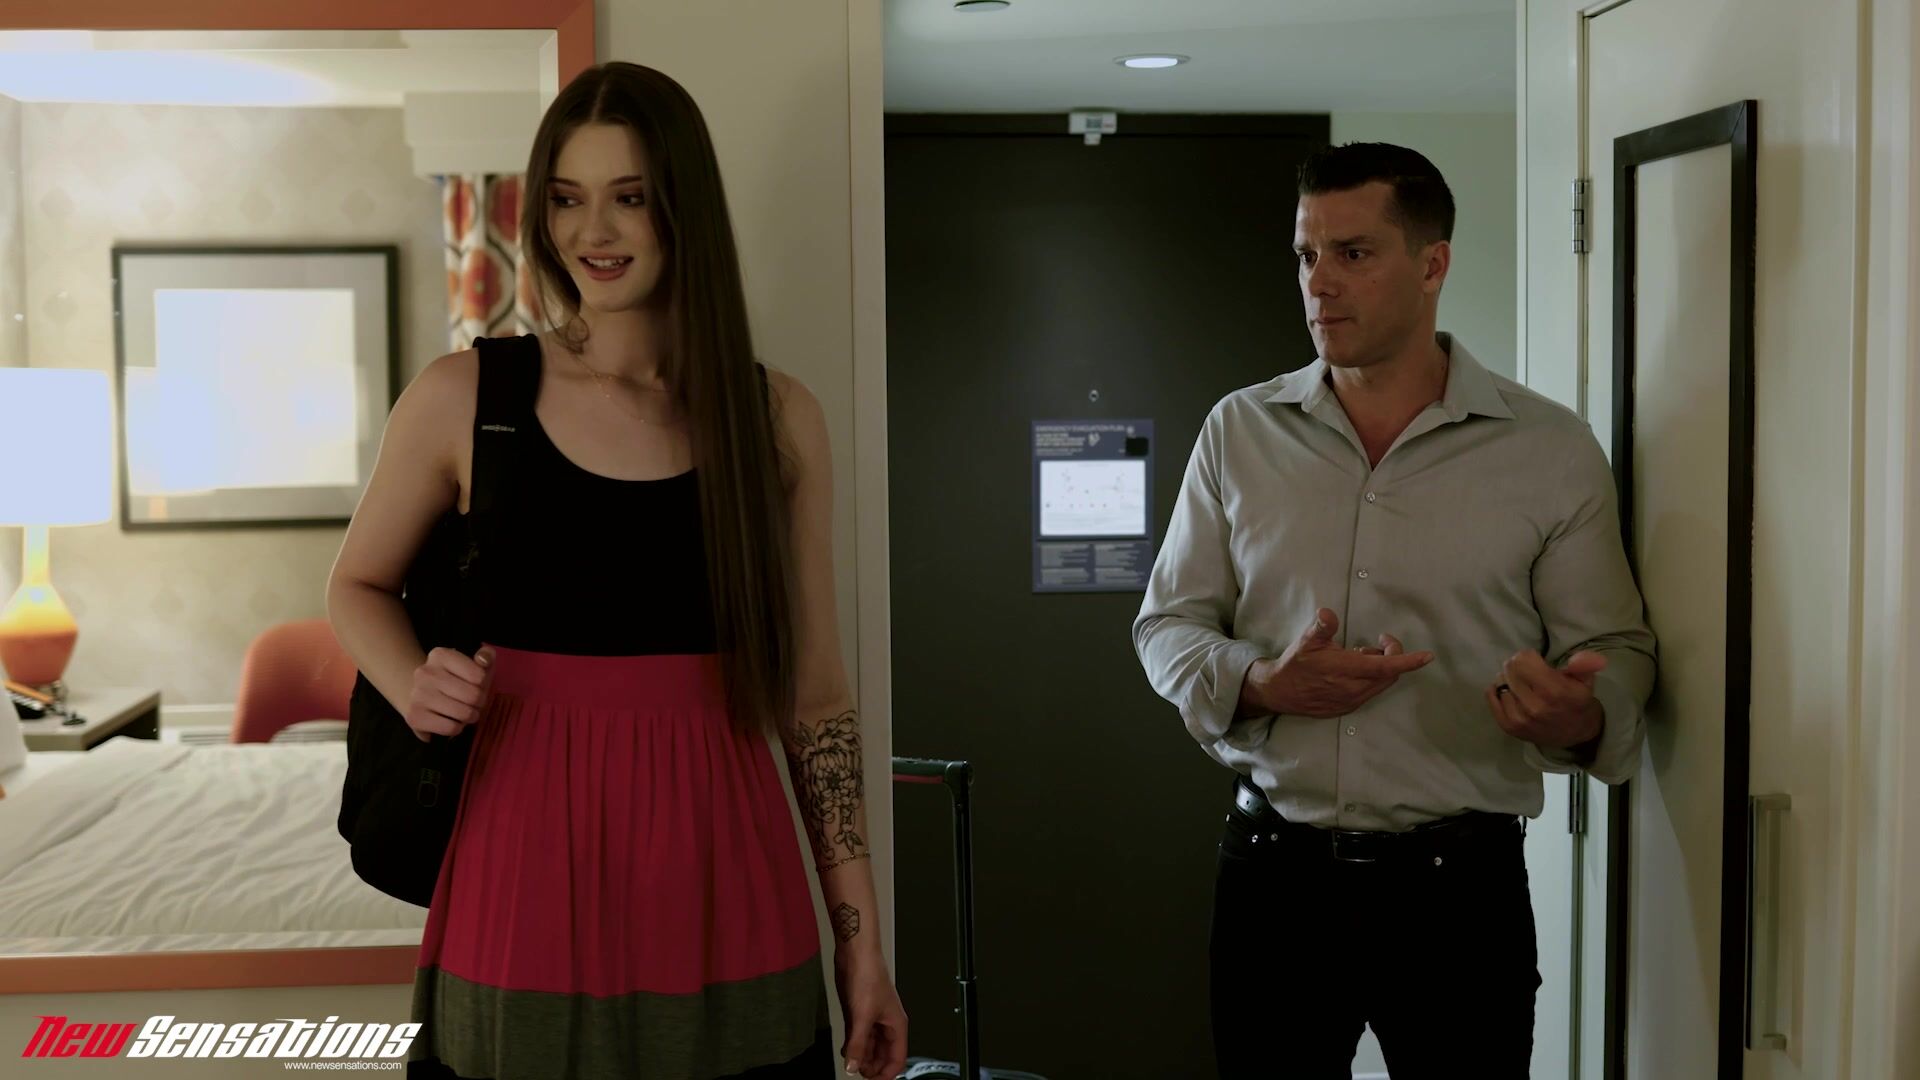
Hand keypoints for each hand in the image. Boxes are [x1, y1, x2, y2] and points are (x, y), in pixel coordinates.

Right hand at [404, 646, 494, 741]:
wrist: (418, 695)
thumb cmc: (455, 679)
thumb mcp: (473, 664)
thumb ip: (486, 657)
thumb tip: (484, 660)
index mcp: (440, 655)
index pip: (479, 676)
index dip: (483, 684)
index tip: (475, 685)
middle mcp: (426, 672)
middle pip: (473, 696)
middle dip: (479, 703)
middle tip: (472, 702)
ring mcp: (417, 694)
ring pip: (464, 713)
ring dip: (470, 716)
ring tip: (463, 712)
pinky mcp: (414, 716)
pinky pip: (451, 728)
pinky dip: (457, 728)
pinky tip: (450, 720)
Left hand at [835, 946, 906, 1079]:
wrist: (855, 953)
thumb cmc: (868, 975)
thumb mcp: (862, 1015)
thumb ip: (856, 1044)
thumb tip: (852, 1066)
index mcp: (896, 1024)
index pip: (897, 1059)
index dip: (886, 1074)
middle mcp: (886, 1023)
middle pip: (883, 1054)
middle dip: (872, 1066)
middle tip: (857, 1073)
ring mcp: (872, 1018)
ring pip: (870, 1046)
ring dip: (861, 1056)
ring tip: (850, 1064)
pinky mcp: (859, 1011)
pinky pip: (859, 1036)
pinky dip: (853, 1045)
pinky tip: (845, 1050)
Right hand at [1249, 608, 1434, 717]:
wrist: (1279, 692)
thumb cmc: (1295, 664)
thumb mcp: (1306, 641)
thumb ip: (1322, 627)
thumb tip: (1328, 613)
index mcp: (1346, 670)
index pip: (1386, 667)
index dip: (1408, 661)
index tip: (1426, 656)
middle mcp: (1353, 689)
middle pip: (1389, 674)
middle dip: (1392, 656)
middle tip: (1380, 641)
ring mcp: (1351, 701)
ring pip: (1381, 684)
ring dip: (1381, 668)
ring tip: (1361, 654)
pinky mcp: (1348, 708)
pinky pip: (1370, 691)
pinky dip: (1371, 678)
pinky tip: (1354, 670)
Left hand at [1486, 649, 1606, 748]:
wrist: (1575, 735)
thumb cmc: (1577, 702)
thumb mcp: (1585, 681)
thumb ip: (1584, 665)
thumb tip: (1588, 656)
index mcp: (1554, 692)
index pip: (1522, 659)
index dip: (1529, 656)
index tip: (1538, 662)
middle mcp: (1534, 706)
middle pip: (1509, 668)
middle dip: (1518, 666)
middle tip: (1529, 673)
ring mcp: (1518, 718)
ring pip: (1500, 681)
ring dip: (1509, 679)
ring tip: (1524, 685)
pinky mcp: (1508, 726)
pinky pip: (1491, 696)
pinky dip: (1498, 690)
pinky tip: (1512, 692)